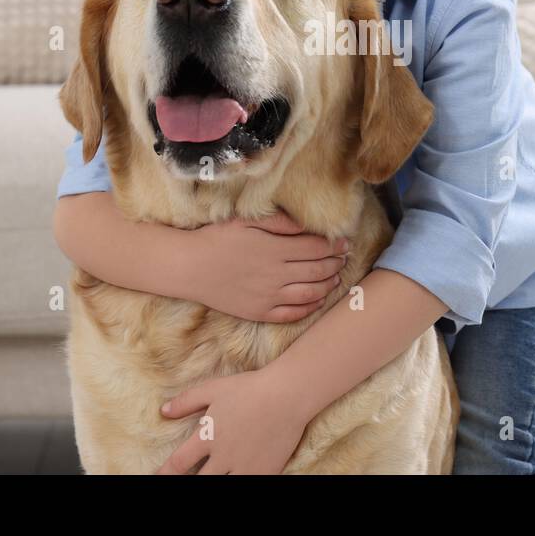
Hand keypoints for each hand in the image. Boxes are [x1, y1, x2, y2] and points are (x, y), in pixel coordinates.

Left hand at [156, 367, 310, 473]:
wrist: (288, 394)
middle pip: (199, 482)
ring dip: (215, 482)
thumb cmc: (250, 388)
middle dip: (189, 484)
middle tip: (185, 481)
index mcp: (208, 436)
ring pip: (223, 486)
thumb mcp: (214, 389)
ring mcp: (245, 466)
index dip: (165, 474)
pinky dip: (239, 482)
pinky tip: (236, 477)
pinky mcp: (265, 471)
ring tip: (214, 477)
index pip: (178, 464)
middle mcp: (224, 456)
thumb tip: (163, 411)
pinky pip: (248, 486)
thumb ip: (187, 401)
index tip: (158, 477)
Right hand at [186, 210, 349, 322]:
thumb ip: (279, 223)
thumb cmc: (217, 239)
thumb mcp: (246, 222)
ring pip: (310, 293)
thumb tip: (306, 225)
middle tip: (344, 259)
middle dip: (336, 264)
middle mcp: (276, 274)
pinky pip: (292, 313)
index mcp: (275, 249)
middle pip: (317, 270)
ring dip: (328, 285)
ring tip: (336, 278)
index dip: (334, 245)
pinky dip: (309, 307)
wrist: (190, 268)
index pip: (316, 248)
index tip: (344, 243)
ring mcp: (269, 296)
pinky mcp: (260, 312)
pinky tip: (317, 300)